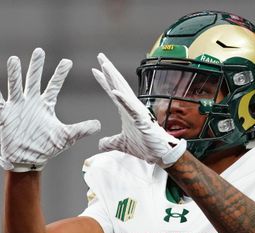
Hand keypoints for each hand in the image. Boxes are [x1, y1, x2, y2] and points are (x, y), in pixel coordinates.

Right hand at [0, 48, 100, 171]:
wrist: (28, 159)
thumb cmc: (46, 148)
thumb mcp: (66, 137)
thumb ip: (81, 129)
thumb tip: (99, 125)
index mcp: (45, 105)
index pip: (53, 86)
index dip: (60, 74)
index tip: (67, 61)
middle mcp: (31, 102)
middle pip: (33, 80)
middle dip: (36, 66)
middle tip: (39, 51)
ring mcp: (17, 107)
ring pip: (15, 86)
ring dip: (14, 74)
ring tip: (13, 59)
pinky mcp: (5, 115)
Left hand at [92, 53, 185, 167]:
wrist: (160, 155)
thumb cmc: (145, 146)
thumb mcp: (121, 144)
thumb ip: (110, 142)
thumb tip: (100, 145)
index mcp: (125, 111)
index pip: (112, 92)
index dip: (104, 81)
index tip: (94, 69)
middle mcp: (131, 107)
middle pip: (118, 85)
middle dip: (109, 70)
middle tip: (100, 56)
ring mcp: (137, 112)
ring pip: (124, 91)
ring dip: (114, 78)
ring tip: (105, 66)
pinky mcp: (142, 120)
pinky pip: (130, 108)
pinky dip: (122, 99)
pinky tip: (114, 91)